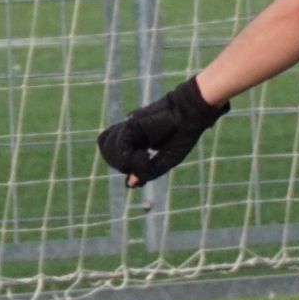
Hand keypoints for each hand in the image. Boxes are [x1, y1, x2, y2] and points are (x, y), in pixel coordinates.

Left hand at [96, 76, 229, 187]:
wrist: (191, 114)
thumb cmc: (182, 135)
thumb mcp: (166, 159)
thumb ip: (147, 172)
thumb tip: (129, 185)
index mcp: (134, 139)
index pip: (115, 154)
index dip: (125, 166)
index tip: (147, 167)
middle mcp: (127, 132)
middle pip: (107, 152)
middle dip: (122, 165)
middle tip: (145, 162)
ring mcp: (127, 127)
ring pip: (108, 148)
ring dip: (124, 161)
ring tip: (145, 158)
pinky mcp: (131, 125)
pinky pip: (121, 147)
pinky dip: (132, 158)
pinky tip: (147, 155)